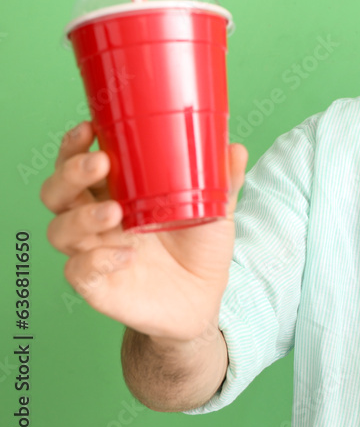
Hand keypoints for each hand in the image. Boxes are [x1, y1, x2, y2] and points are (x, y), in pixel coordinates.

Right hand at [40, 121, 248, 344]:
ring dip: (82, 216)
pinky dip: (96, 260)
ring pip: (60, 230)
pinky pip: (79, 272)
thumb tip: (235, 148)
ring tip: (115, 212)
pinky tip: (125, 254)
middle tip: (99, 164)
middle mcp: (96, 220)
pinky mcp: (98, 285)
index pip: (79, 163)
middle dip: (70, 174)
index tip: (89, 128)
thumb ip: (224, 180)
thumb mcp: (216, 209)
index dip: (74, 146)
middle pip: (57, 193)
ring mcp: (93, 252)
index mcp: (116, 192)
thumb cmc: (200, 245)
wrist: (204, 298)